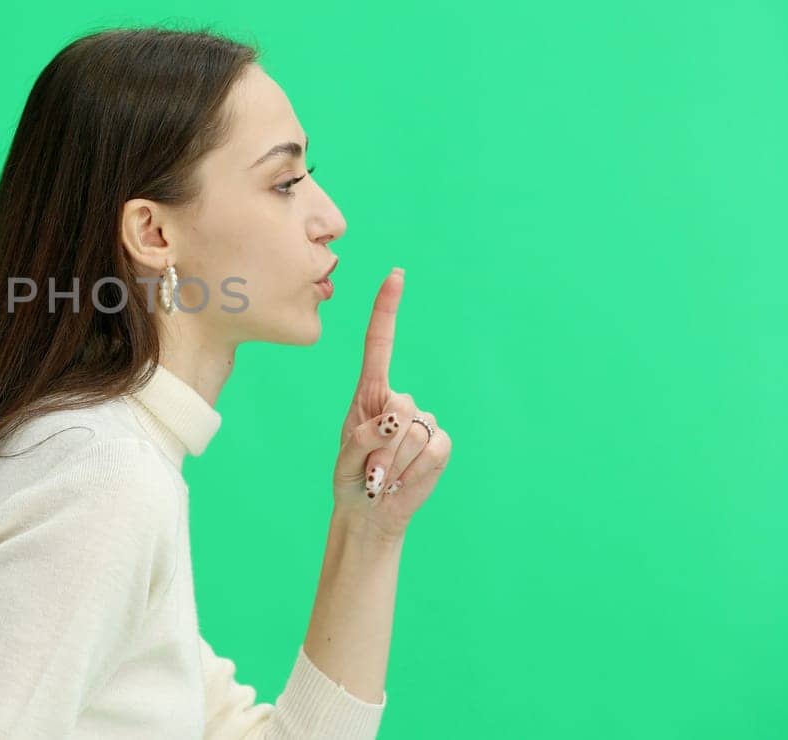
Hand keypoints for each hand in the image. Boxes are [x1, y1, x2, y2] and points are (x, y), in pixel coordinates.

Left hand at [331, 267, 452, 539]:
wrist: (371, 512)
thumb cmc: (352, 478)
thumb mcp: (346, 457)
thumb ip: (364, 437)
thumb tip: (395, 421)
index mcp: (369, 393)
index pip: (379, 343)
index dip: (387, 309)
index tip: (395, 275)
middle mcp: (397, 400)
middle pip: (400, 405)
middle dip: (383, 444)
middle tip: (371, 469)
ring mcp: (422, 420)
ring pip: (417, 432)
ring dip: (396, 463)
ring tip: (384, 477)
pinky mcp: (440, 444)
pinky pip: (435, 450)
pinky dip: (415, 471)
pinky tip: (403, 480)